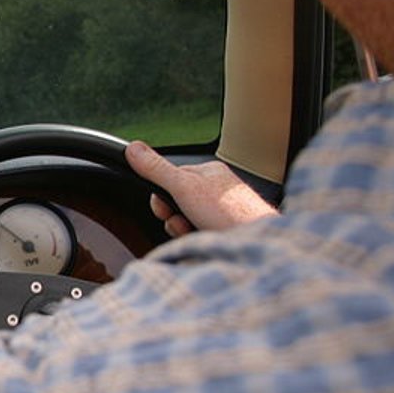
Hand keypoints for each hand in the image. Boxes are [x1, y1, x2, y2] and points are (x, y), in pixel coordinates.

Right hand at [126, 141, 277, 237]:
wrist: (260, 244)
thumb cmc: (232, 213)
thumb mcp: (185, 187)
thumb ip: (157, 169)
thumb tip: (133, 148)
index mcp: (208, 173)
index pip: (169, 179)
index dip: (160, 196)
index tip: (164, 207)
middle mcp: (215, 192)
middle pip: (174, 203)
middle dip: (172, 216)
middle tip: (182, 220)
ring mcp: (219, 213)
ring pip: (184, 221)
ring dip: (183, 230)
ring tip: (197, 231)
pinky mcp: (222, 232)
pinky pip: (196, 235)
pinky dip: (195, 239)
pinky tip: (206, 240)